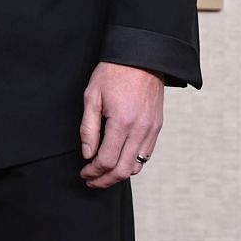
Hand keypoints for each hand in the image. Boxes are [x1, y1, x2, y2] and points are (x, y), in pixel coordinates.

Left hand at [79, 62, 163, 187]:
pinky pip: (146, 154)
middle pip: (124, 170)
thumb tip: (87, 154)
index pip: (107, 160)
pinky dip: (133, 163)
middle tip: (91, 181)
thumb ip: (88, 128)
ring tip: (103, 174)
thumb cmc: (113, 74)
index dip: (93, 171)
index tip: (83, 173)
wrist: (142, 59)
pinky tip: (119, 161)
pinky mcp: (157, 128)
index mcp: (121, 123)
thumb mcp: (91, 96)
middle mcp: (140, 130)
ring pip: (137, 165)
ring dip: (119, 175)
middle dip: (105, 180)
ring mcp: (151, 130)